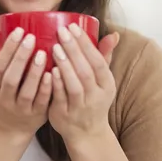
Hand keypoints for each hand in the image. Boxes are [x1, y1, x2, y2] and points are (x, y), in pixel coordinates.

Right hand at [0, 27, 52, 138]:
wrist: (12, 127)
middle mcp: (3, 100)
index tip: (19, 31)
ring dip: (35, 72)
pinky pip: (42, 102)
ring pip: (27, 92)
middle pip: (11, 79)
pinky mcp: (37, 116)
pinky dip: (47, 88)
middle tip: (31, 37)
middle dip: (20, 57)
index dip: (7, 50)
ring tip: (43, 53)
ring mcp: (20, 110)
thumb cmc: (4, 92)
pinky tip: (54, 73)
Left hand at [48, 24, 119, 144]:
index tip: (73, 27)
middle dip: (74, 50)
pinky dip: (56, 84)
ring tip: (55, 48)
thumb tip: (112, 34)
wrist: (86, 134)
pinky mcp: (65, 115)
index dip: (86, 44)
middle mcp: (96, 96)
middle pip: (86, 71)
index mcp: (106, 84)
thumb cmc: (92, 99)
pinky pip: (61, 98)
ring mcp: (81, 107)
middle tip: (61, 32)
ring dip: (65, 65)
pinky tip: (49, 70)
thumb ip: (103, 57)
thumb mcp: (102, 80)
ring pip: (74, 85)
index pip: (98, 61)